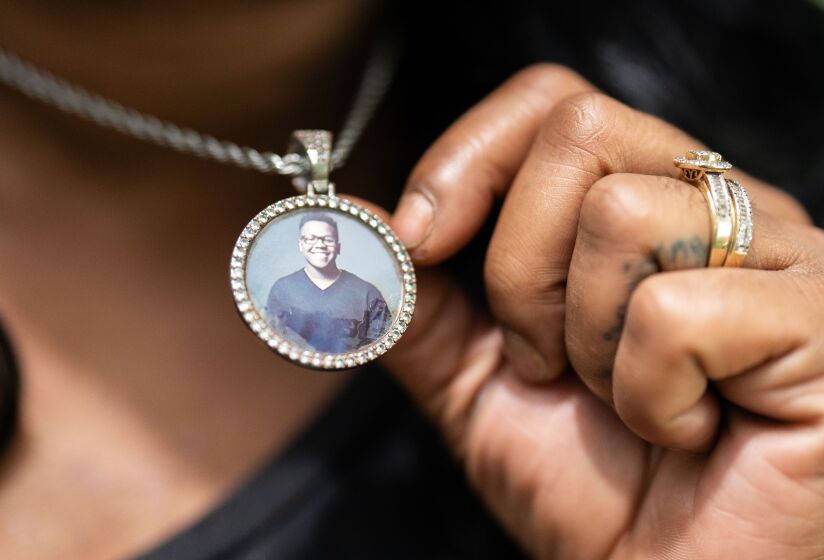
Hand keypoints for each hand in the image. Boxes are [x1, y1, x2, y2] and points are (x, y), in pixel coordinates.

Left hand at [377, 65, 823, 558]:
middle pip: (579, 134)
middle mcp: (719, 208)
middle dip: (520, 269)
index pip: (552, 102)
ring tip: (620, 401)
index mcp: (645, 202)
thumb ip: (414, 300)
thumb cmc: (590, 490)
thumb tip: (346, 215)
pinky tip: (684, 430)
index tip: (423, 239)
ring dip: (584, 340)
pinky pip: (678, 311)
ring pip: (622, 214)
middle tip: (543, 360)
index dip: (471, 158)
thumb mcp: (474, 382)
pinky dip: (647, 393)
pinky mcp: (818, 320)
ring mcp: (781, 255)